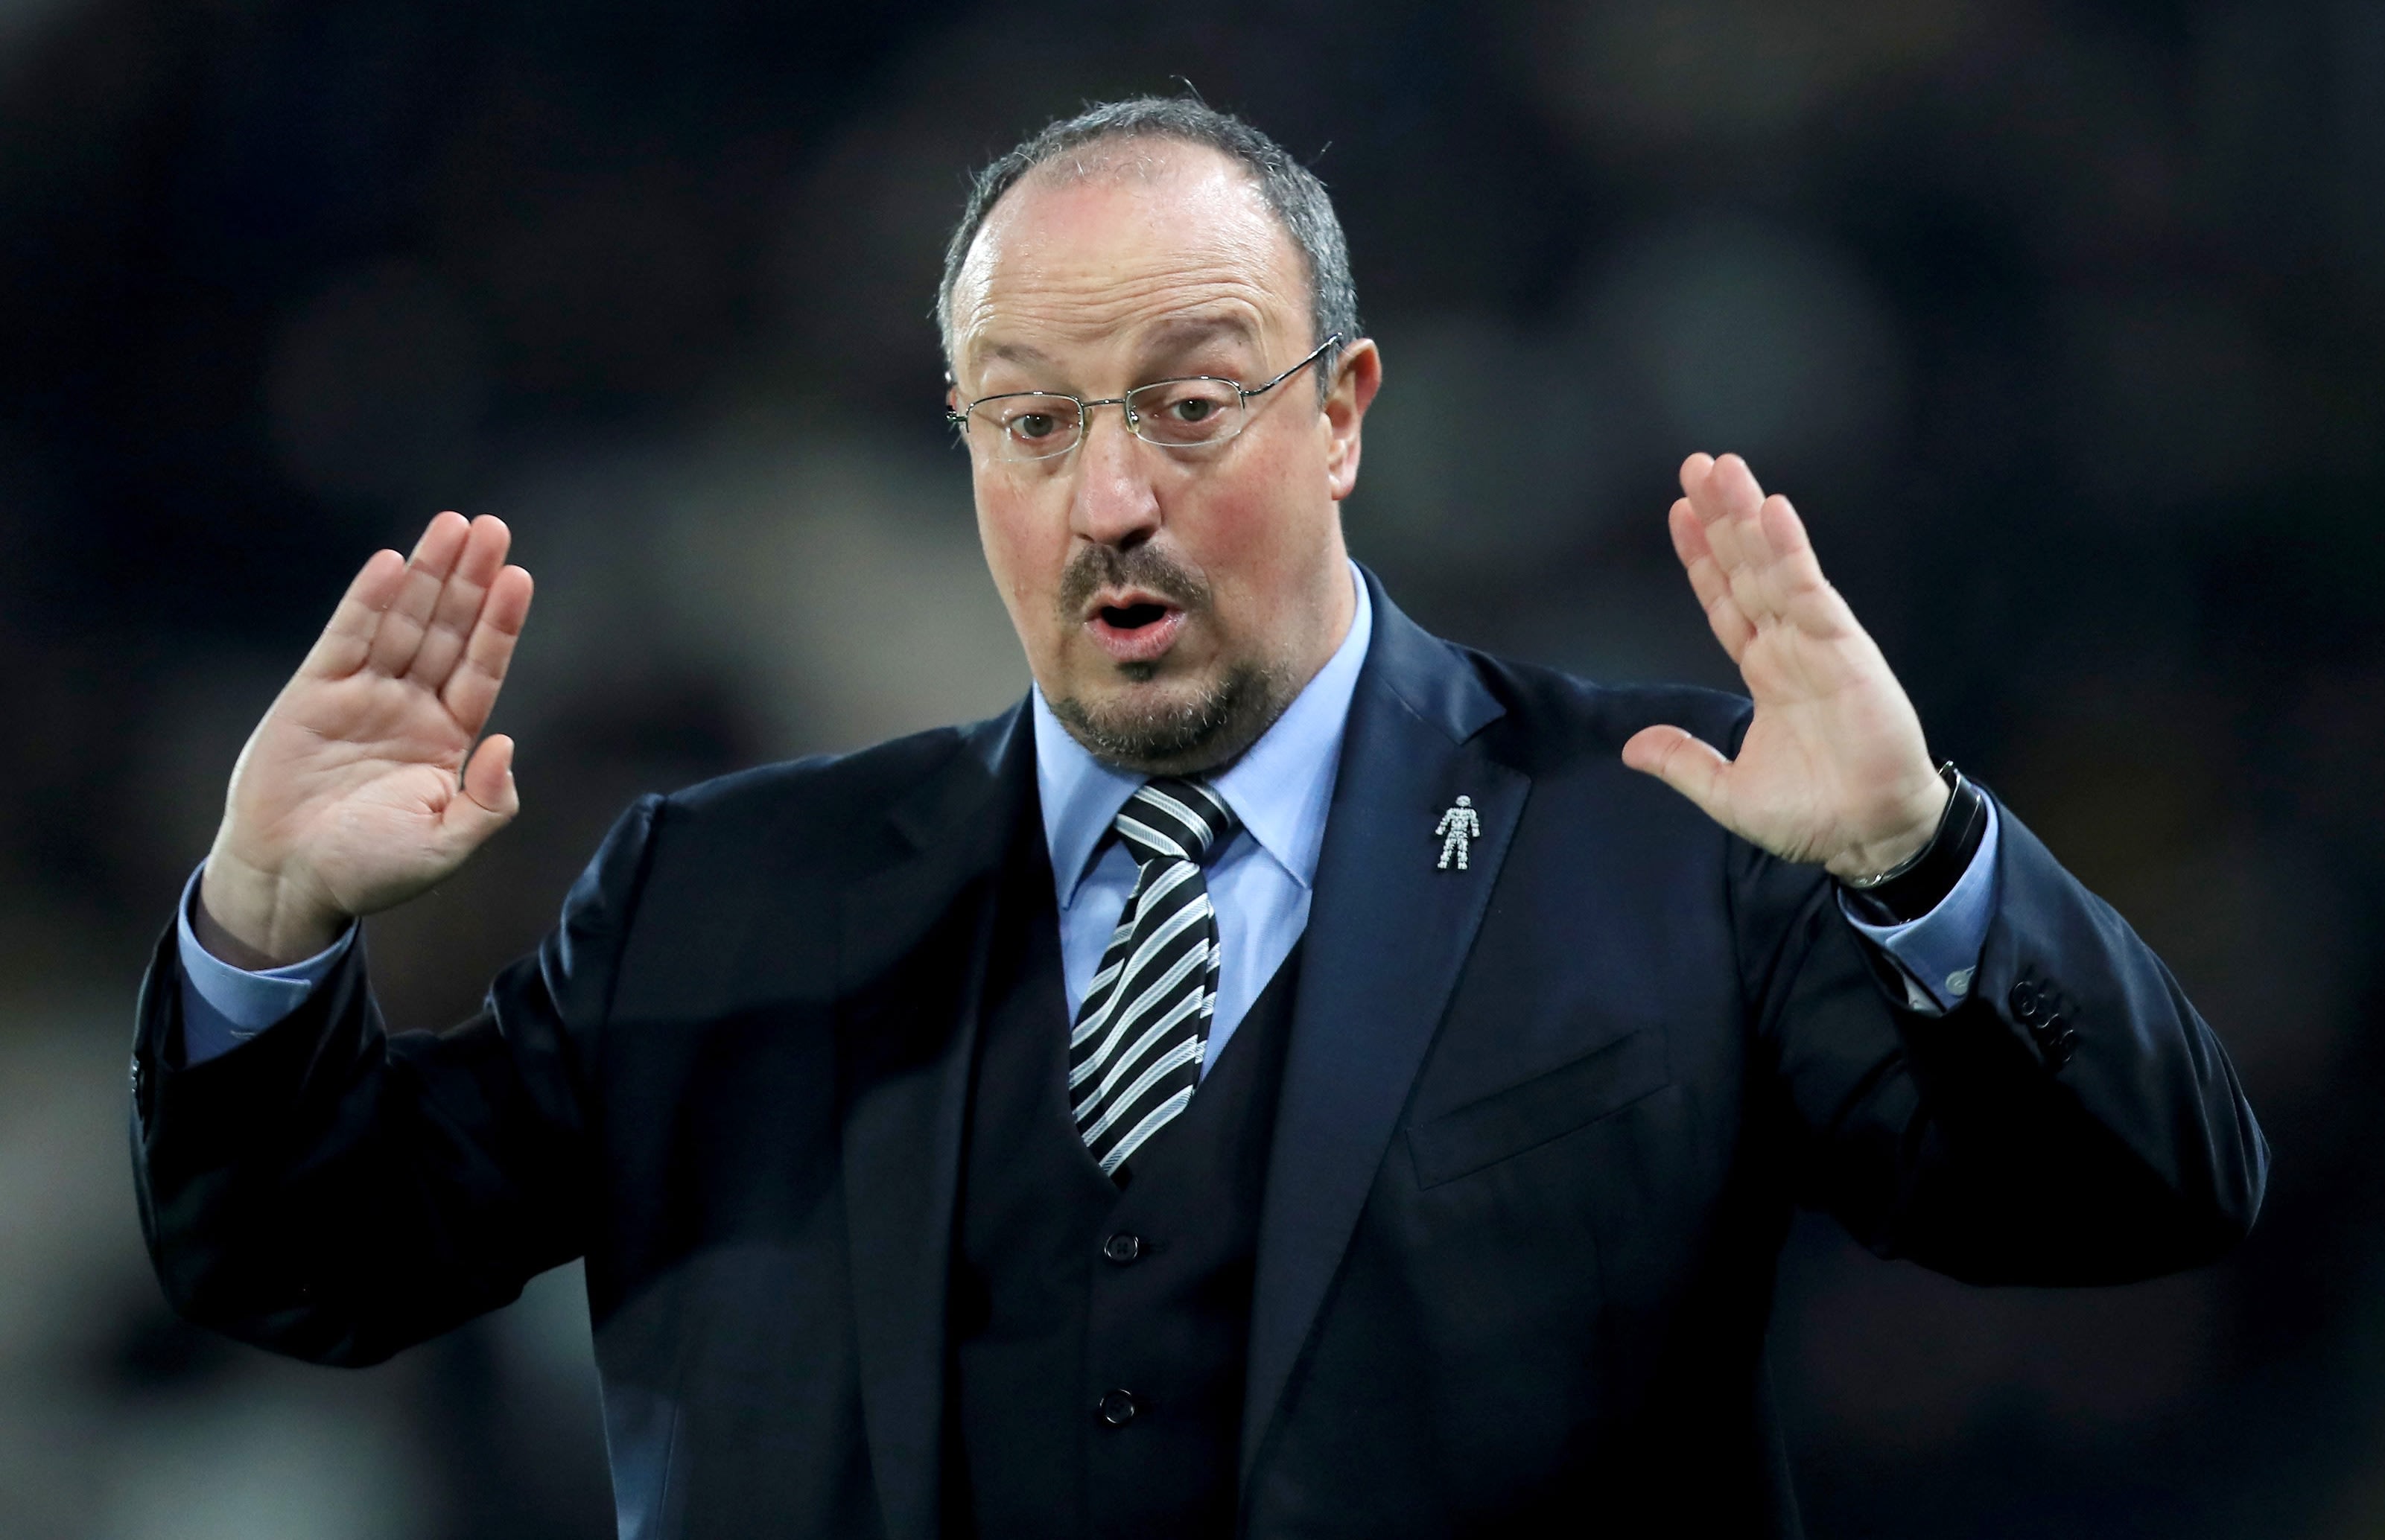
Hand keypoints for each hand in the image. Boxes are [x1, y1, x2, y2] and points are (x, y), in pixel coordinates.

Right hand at [196, 512, 533, 965]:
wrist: (291, 880)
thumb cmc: (371, 869)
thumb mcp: (446, 846)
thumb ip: (488, 803)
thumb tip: (505, 745)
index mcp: (447, 739)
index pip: (481, 668)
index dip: (500, 622)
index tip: (519, 575)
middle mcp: (410, 707)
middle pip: (448, 631)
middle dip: (470, 580)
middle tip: (492, 528)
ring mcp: (362, 696)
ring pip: (403, 623)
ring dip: (428, 574)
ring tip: (453, 527)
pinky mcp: (315, 691)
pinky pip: (347, 637)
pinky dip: (369, 600)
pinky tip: (393, 564)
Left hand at [1621, 454, 1946, 878]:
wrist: (1868, 835)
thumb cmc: (1812, 815)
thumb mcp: (1727, 793)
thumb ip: (1683, 762)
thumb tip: (1632, 747)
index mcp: (1764, 672)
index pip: (1724, 601)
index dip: (1702, 558)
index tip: (1678, 514)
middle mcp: (1788, 646)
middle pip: (1746, 568)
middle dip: (1721, 518)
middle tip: (1697, 466)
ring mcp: (1816, 643)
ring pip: (1774, 567)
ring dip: (1750, 516)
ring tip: (1725, 469)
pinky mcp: (1845, 649)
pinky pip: (1811, 590)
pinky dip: (1792, 551)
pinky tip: (1773, 512)